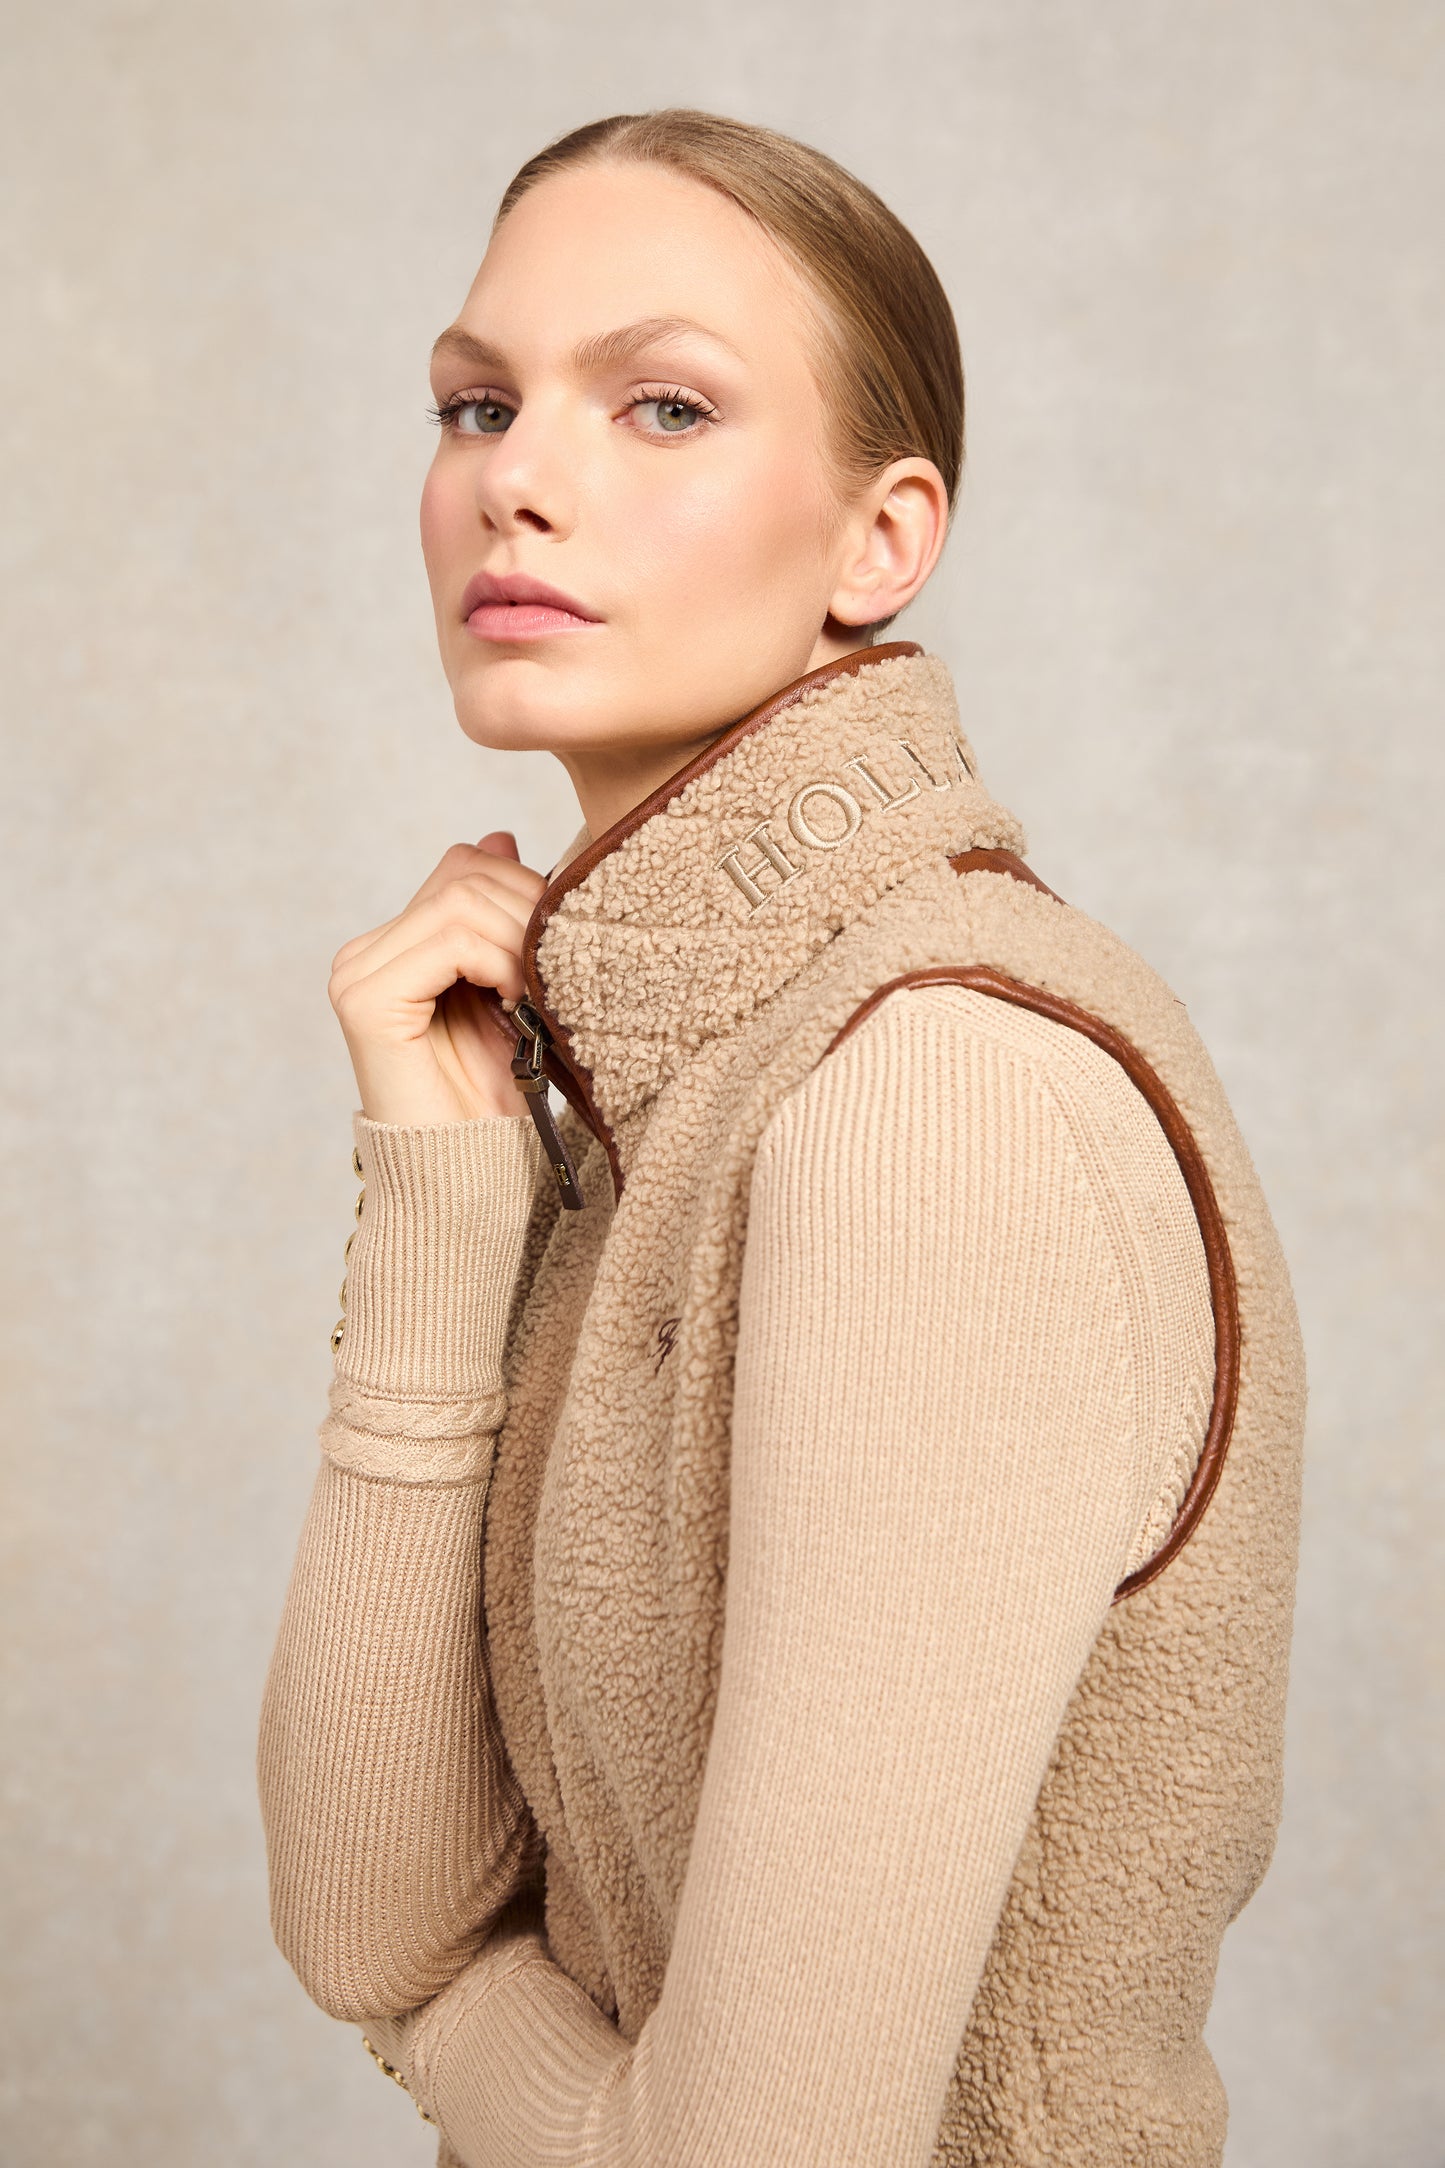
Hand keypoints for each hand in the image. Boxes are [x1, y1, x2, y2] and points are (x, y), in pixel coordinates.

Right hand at [328, 830, 548, 1124]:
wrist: (469, 1173)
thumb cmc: (495, 1094)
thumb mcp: (509, 988)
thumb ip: (499, 918)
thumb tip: (500, 834)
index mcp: (394, 945)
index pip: (463, 867)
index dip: (523, 888)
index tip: (558, 942)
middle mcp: (365, 953)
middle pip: (463, 877)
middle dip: (527, 911)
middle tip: (558, 965)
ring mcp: (358, 974)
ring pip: (459, 903)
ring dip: (518, 939)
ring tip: (536, 991)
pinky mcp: (367, 999)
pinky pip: (447, 941)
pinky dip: (497, 961)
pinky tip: (516, 1000)